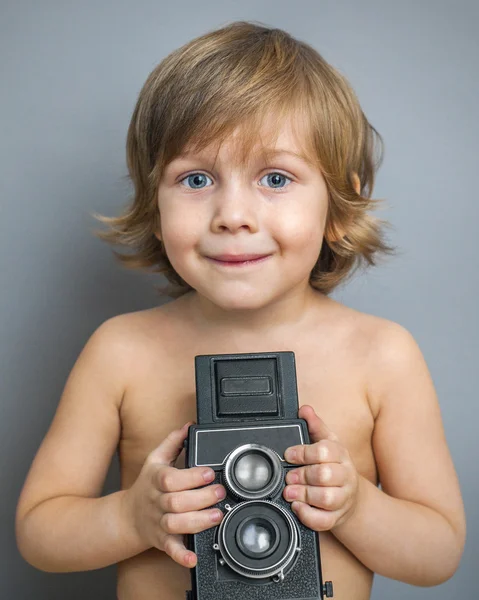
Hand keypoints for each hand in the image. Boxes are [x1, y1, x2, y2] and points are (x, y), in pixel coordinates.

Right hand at [121, 422, 225, 566]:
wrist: (127, 517)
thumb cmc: (146, 485)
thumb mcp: (155, 460)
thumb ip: (173, 442)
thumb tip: (189, 426)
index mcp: (156, 480)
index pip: (171, 479)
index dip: (191, 477)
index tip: (209, 473)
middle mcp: (156, 502)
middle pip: (176, 502)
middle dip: (201, 498)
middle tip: (220, 493)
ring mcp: (158, 522)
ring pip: (175, 524)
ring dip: (198, 522)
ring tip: (217, 516)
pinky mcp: (162, 540)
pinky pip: (170, 549)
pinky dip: (181, 555)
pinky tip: (192, 557)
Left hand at [283, 405, 358, 530]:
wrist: (354, 497)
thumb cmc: (336, 467)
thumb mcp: (329, 443)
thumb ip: (315, 426)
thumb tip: (305, 409)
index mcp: (341, 455)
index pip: (324, 451)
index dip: (303, 453)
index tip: (288, 455)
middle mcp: (345, 476)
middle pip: (324, 475)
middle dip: (301, 475)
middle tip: (287, 476)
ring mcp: (343, 498)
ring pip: (325, 498)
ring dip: (303, 495)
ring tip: (289, 492)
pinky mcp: (337, 517)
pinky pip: (324, 521)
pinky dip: (308, 516)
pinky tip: (297, 508)